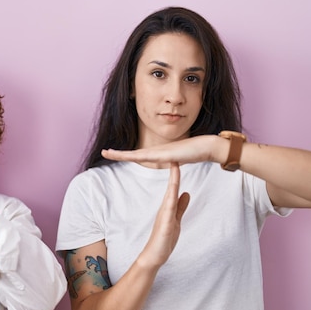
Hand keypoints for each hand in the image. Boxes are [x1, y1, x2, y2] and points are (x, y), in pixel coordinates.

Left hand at [101, 135, 216, 166]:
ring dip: (123, 154)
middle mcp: (157, 151)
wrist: (207, 146)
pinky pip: (151, 157)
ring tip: (108, 153)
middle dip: (118, 154)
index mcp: (158, 154)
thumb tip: (169, 162)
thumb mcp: (179, 159)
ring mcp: (161, 152)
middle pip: (133, 154)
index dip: (125, 155)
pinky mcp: (168, 154)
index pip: (138, 155)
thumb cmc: (194, 152)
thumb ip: (172, 161)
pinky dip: (139, 157)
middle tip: (103, 152)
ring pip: (138, 154)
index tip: (113, 154)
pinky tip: (130, 156)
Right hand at [137, 162, 189, 268]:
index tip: (179, 160)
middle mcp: (165, 208)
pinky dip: (171, 200)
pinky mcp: (165, 225)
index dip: (176, 174)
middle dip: (174, 172)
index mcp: (168, 207)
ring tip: (175, 168)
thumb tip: (186, 193)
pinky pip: (169, 211)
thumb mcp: (176, 220)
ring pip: (169, 195)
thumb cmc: (164, 239)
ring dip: (172, 182)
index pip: (174, 187)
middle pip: (171, 187)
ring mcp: (164, 216)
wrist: (154, 256)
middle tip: (175, 156)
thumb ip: (180, 207)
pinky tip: (174, 193)